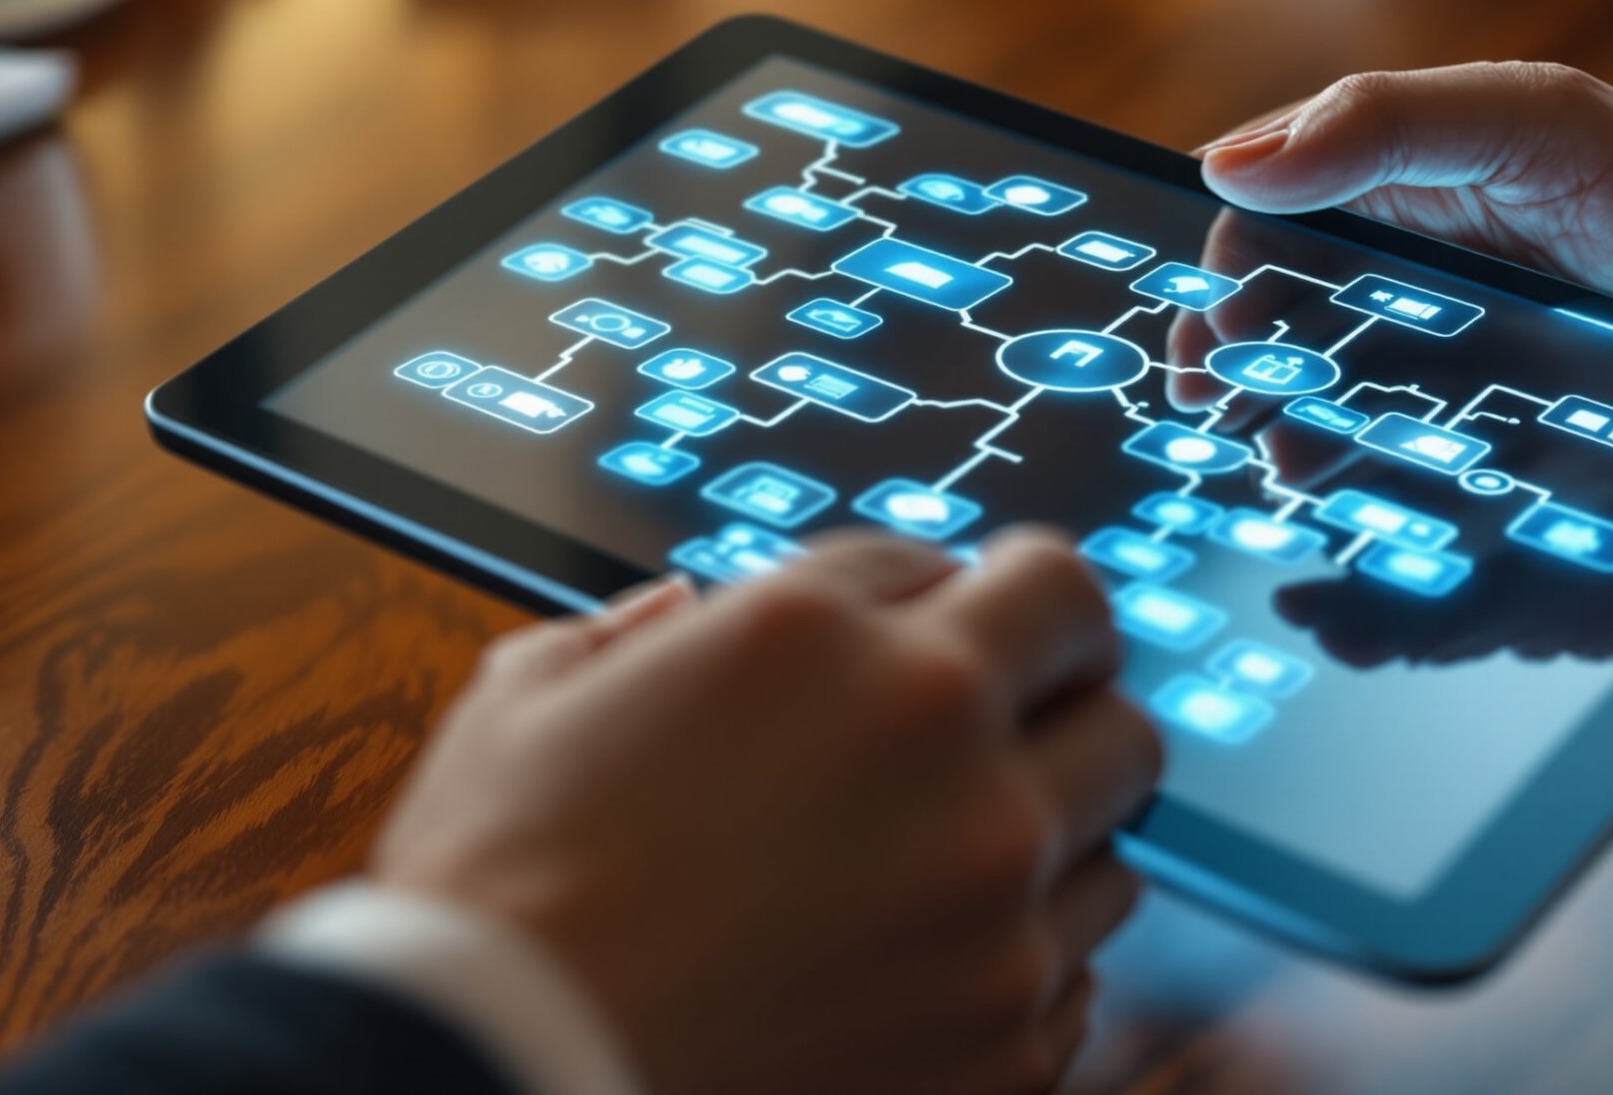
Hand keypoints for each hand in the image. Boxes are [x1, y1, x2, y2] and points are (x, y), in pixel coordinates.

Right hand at [370, 531, 1160, 1094]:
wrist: (500, 1081)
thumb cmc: (496, 896)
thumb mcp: (530, 697)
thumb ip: (636, 632)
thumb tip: (687, 616)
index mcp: (821, 635)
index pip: (998, 568)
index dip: (969, 600)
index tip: (948, 637)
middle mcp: (935, 744)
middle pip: (1106, 680)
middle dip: (1062, 693)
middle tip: (1005, 726)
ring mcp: (990, 900)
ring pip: (1116, 831)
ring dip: (1049, 835)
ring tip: (944, 868)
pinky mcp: (1007, 1040)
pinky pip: (1078, 974)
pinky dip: (1022, 964)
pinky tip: (927, 971)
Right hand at [1196, 63, 1612, 406]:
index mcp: (1560, 138)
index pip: (1409, 111)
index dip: (1314, 142)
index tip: (1232, 186)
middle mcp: (1483, 173)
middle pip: (1317, 186)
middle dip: (1241, 259)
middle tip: (1197, 357)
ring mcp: (1454, 238)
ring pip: (1311, 256)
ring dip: (1253, 326)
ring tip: (1212, 410)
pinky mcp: (1449, 300)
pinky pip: (1342, 316)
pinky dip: (1295, 371)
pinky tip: (1276, 444)